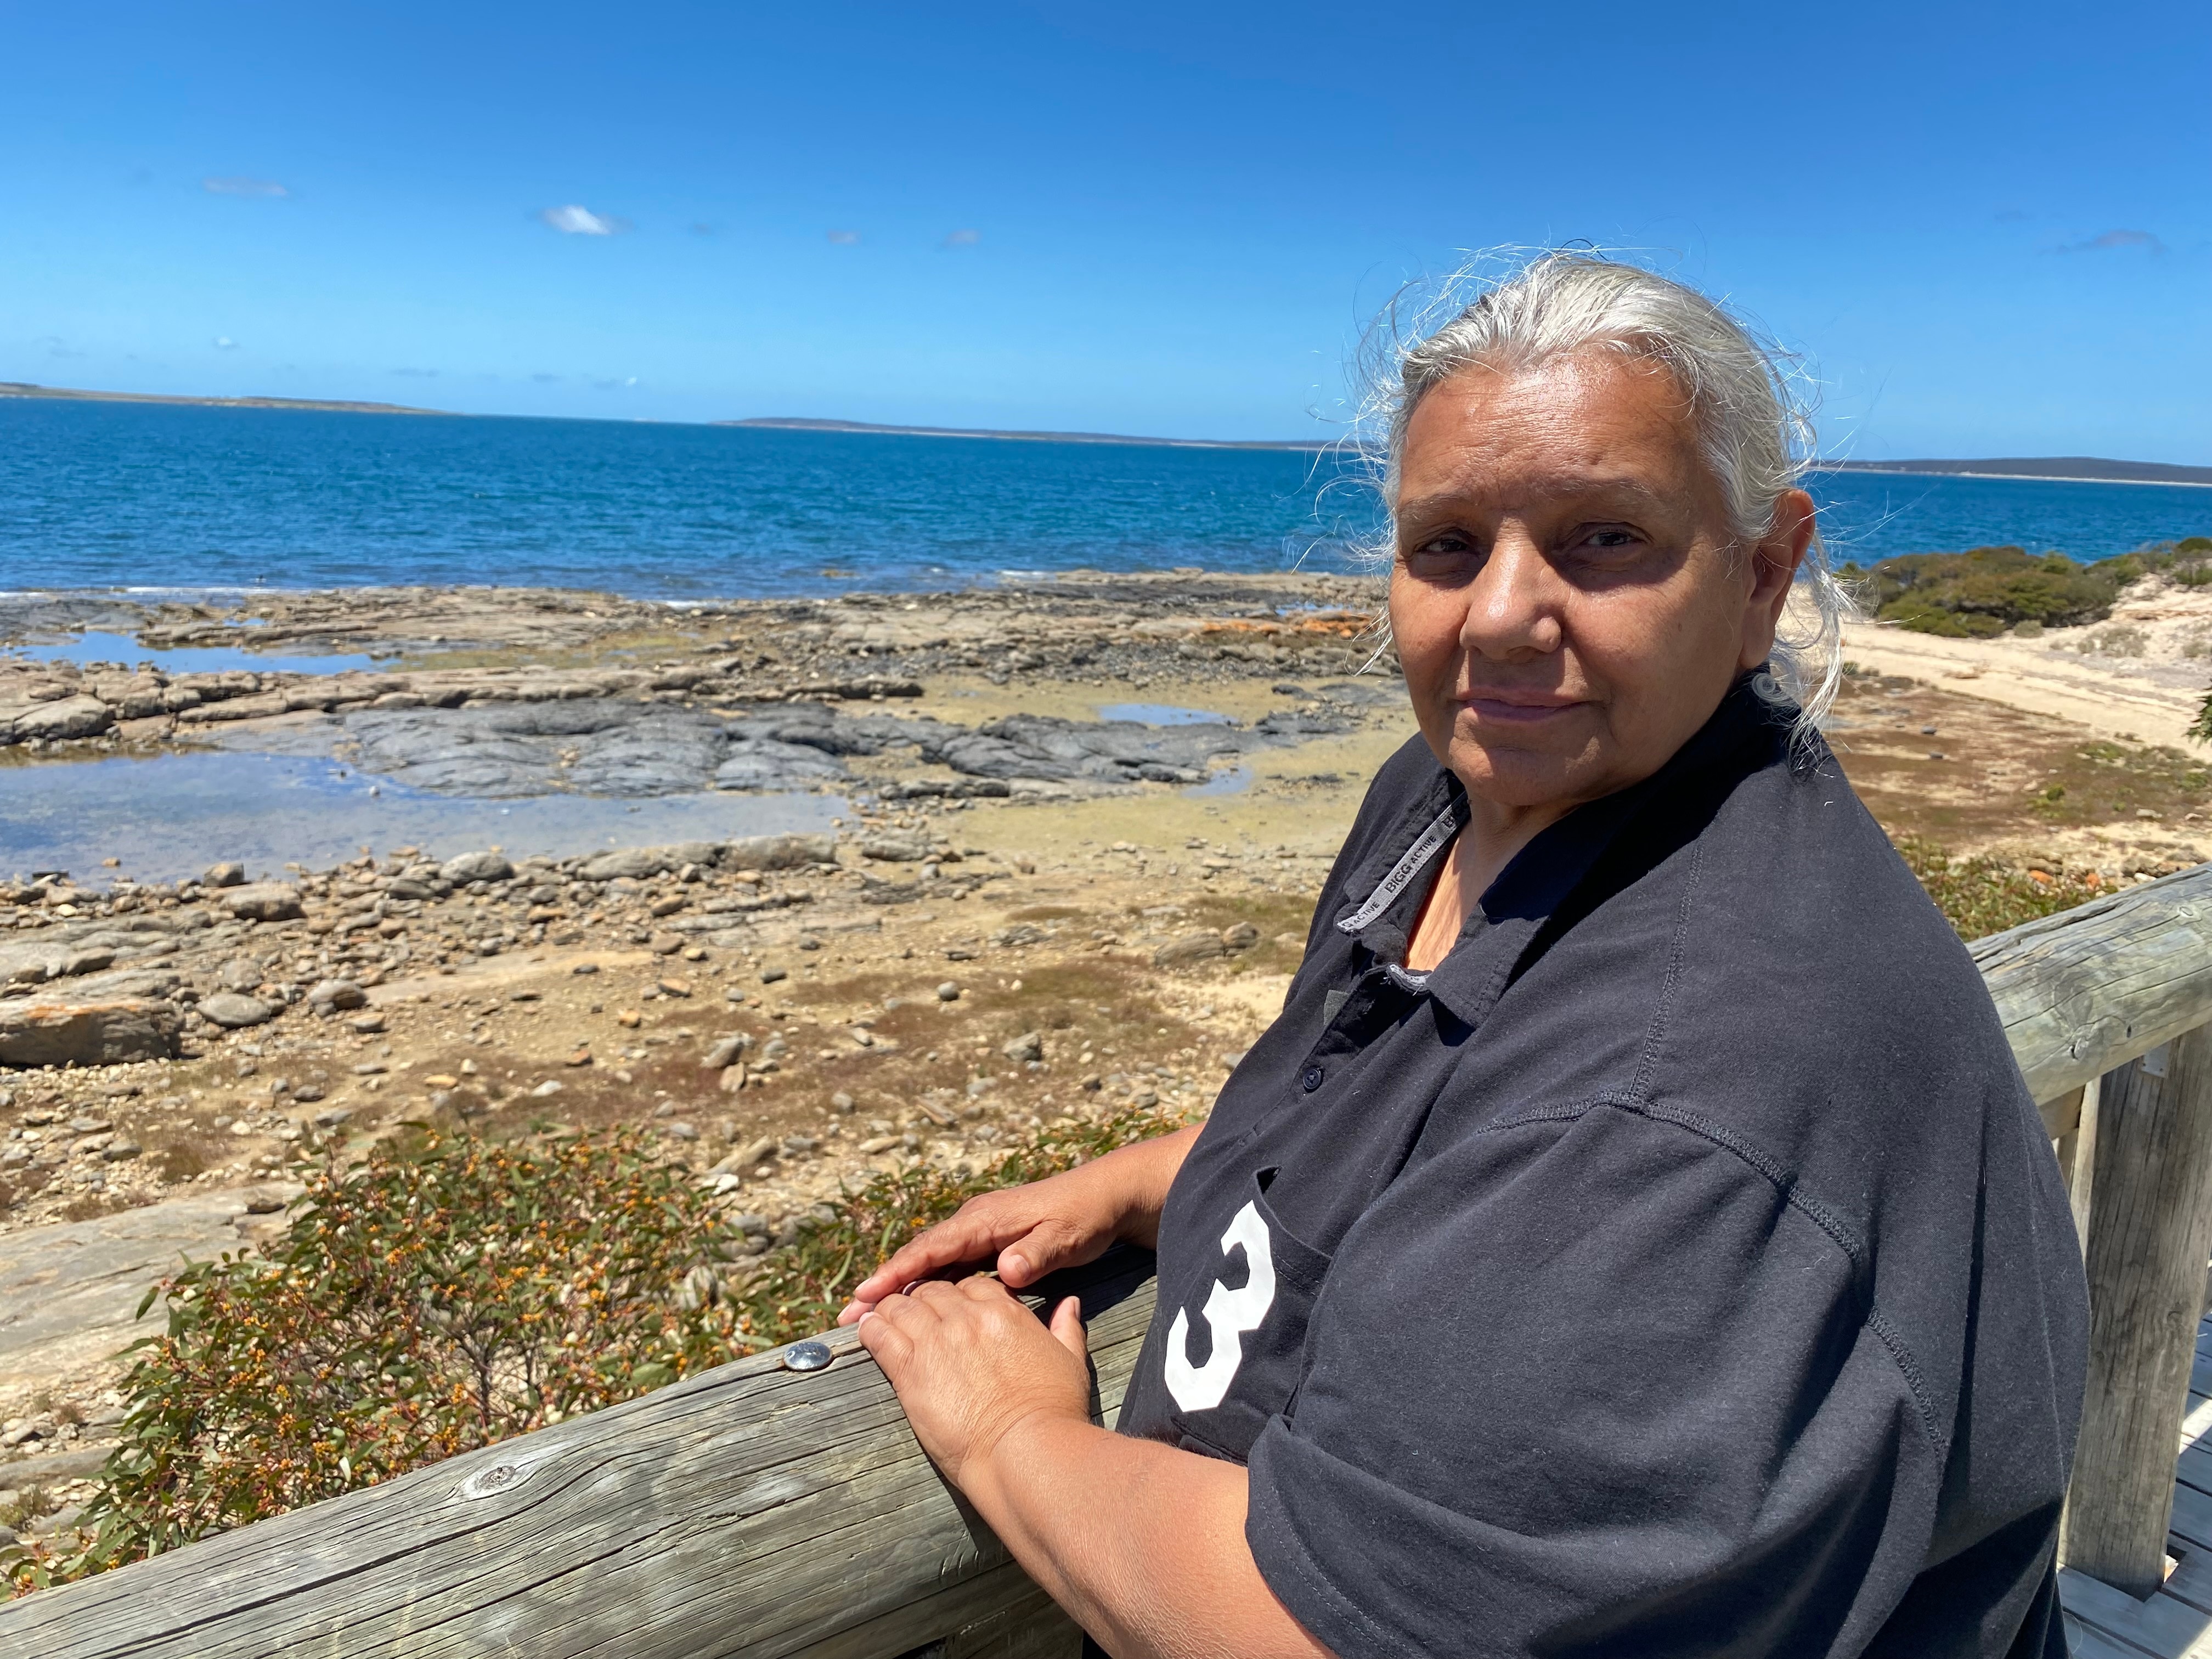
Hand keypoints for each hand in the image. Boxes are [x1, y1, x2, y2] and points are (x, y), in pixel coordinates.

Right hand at [837, 1126, 1194, 1324]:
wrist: (1104, 1196)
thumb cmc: (1083, 1217)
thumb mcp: (1065, 1236)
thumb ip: (1037, 1253)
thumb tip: (1006, 1270)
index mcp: (985, 1219)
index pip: (932, 1249)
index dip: (898, 1274)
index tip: (867, 1296)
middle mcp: (973, 1222)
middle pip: (919, 1256)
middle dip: (883, 1285)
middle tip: (846, 1316)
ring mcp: (978, 1232)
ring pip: (928, 1262)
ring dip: (898, 1288)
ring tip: (863, 1318)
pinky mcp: (986, 1243)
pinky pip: (945, 1266)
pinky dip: (922, 1285)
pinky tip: (908, 1309)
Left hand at [857, 1276, 1091, 1487]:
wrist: (1026, 1450)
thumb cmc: (1054, 1411)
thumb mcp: (1070, 1361)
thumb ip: (1065, 1327)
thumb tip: (1069, 1303)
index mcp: (1004, 1312)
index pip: (971, 1286)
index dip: (956, 1293)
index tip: (948, 1304)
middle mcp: (967, 1318)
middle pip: (932, 1291)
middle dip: (920, 1297)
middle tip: (908, 1308)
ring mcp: (935, 1341)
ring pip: (901, 1307)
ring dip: (889, 1308)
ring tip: (878, 1313)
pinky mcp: (909, 1371)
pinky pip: (880, 1336)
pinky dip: (869, 1328)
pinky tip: (863, 1327)